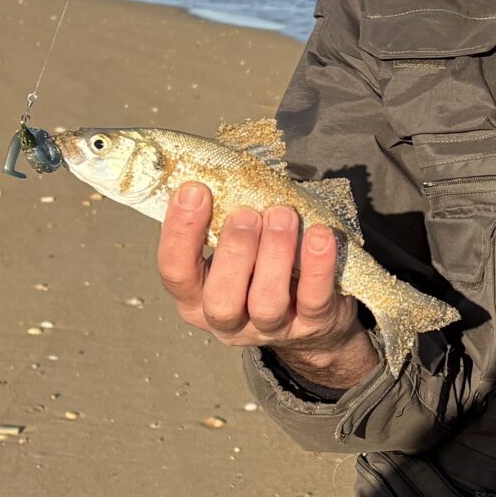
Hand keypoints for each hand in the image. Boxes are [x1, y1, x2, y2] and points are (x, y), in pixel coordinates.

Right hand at [158, 183, 377, 388]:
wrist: (314, 317)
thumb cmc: (262, 265)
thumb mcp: (235, 247)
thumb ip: (222, 219)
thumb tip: (216, 167)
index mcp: (196, 297)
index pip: (176, 272)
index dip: (180, 232)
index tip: (194, 190)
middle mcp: (227, 321)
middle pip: (220, 299)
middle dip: (233, 251)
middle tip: (246, 213)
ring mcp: (270, 329)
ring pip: (266, 302)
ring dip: (274, 255)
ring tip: (283, 215)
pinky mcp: (312, 325)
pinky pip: (314, 300)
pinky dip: (317, 268)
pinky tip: (320, 236)